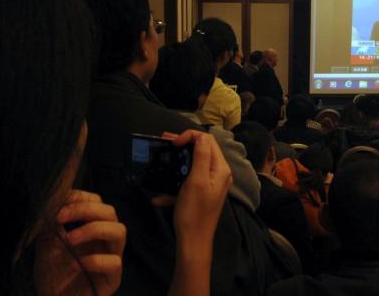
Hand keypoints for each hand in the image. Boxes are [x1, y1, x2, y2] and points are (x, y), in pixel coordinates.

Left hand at [35, 190, 125, 295]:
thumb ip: (51, 224)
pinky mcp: (112, 279)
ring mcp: (111, 258)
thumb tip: (53, 200)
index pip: (98, 202)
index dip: (81, 197)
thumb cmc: (52, 276)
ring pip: (119, 231)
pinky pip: (114, 262)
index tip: (59, 202)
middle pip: (110, 212)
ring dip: (94, 229)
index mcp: (92, 229)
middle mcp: (104, 240)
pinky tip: (78, 264)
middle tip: (61, 217)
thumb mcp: (46, 245)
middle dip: (86, 209)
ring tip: (70, 239)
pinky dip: (95, 260)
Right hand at [153, 130, 231, 245]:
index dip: (190, 136)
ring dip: (177, 161)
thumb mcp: (196, 181)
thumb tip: (201, 137)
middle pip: (201, 150)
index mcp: (220, 169)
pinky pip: (187, 182)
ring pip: (192, 165)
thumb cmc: (194, 212)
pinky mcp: (201, 194)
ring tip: (161, 157)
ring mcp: (210, 184)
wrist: (193, 242)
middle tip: (164, 142)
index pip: (208, 140)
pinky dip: (174, 184)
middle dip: (183, 145)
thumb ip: (201, 157)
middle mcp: (218, 174)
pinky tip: (158, 196)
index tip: (172, 142)